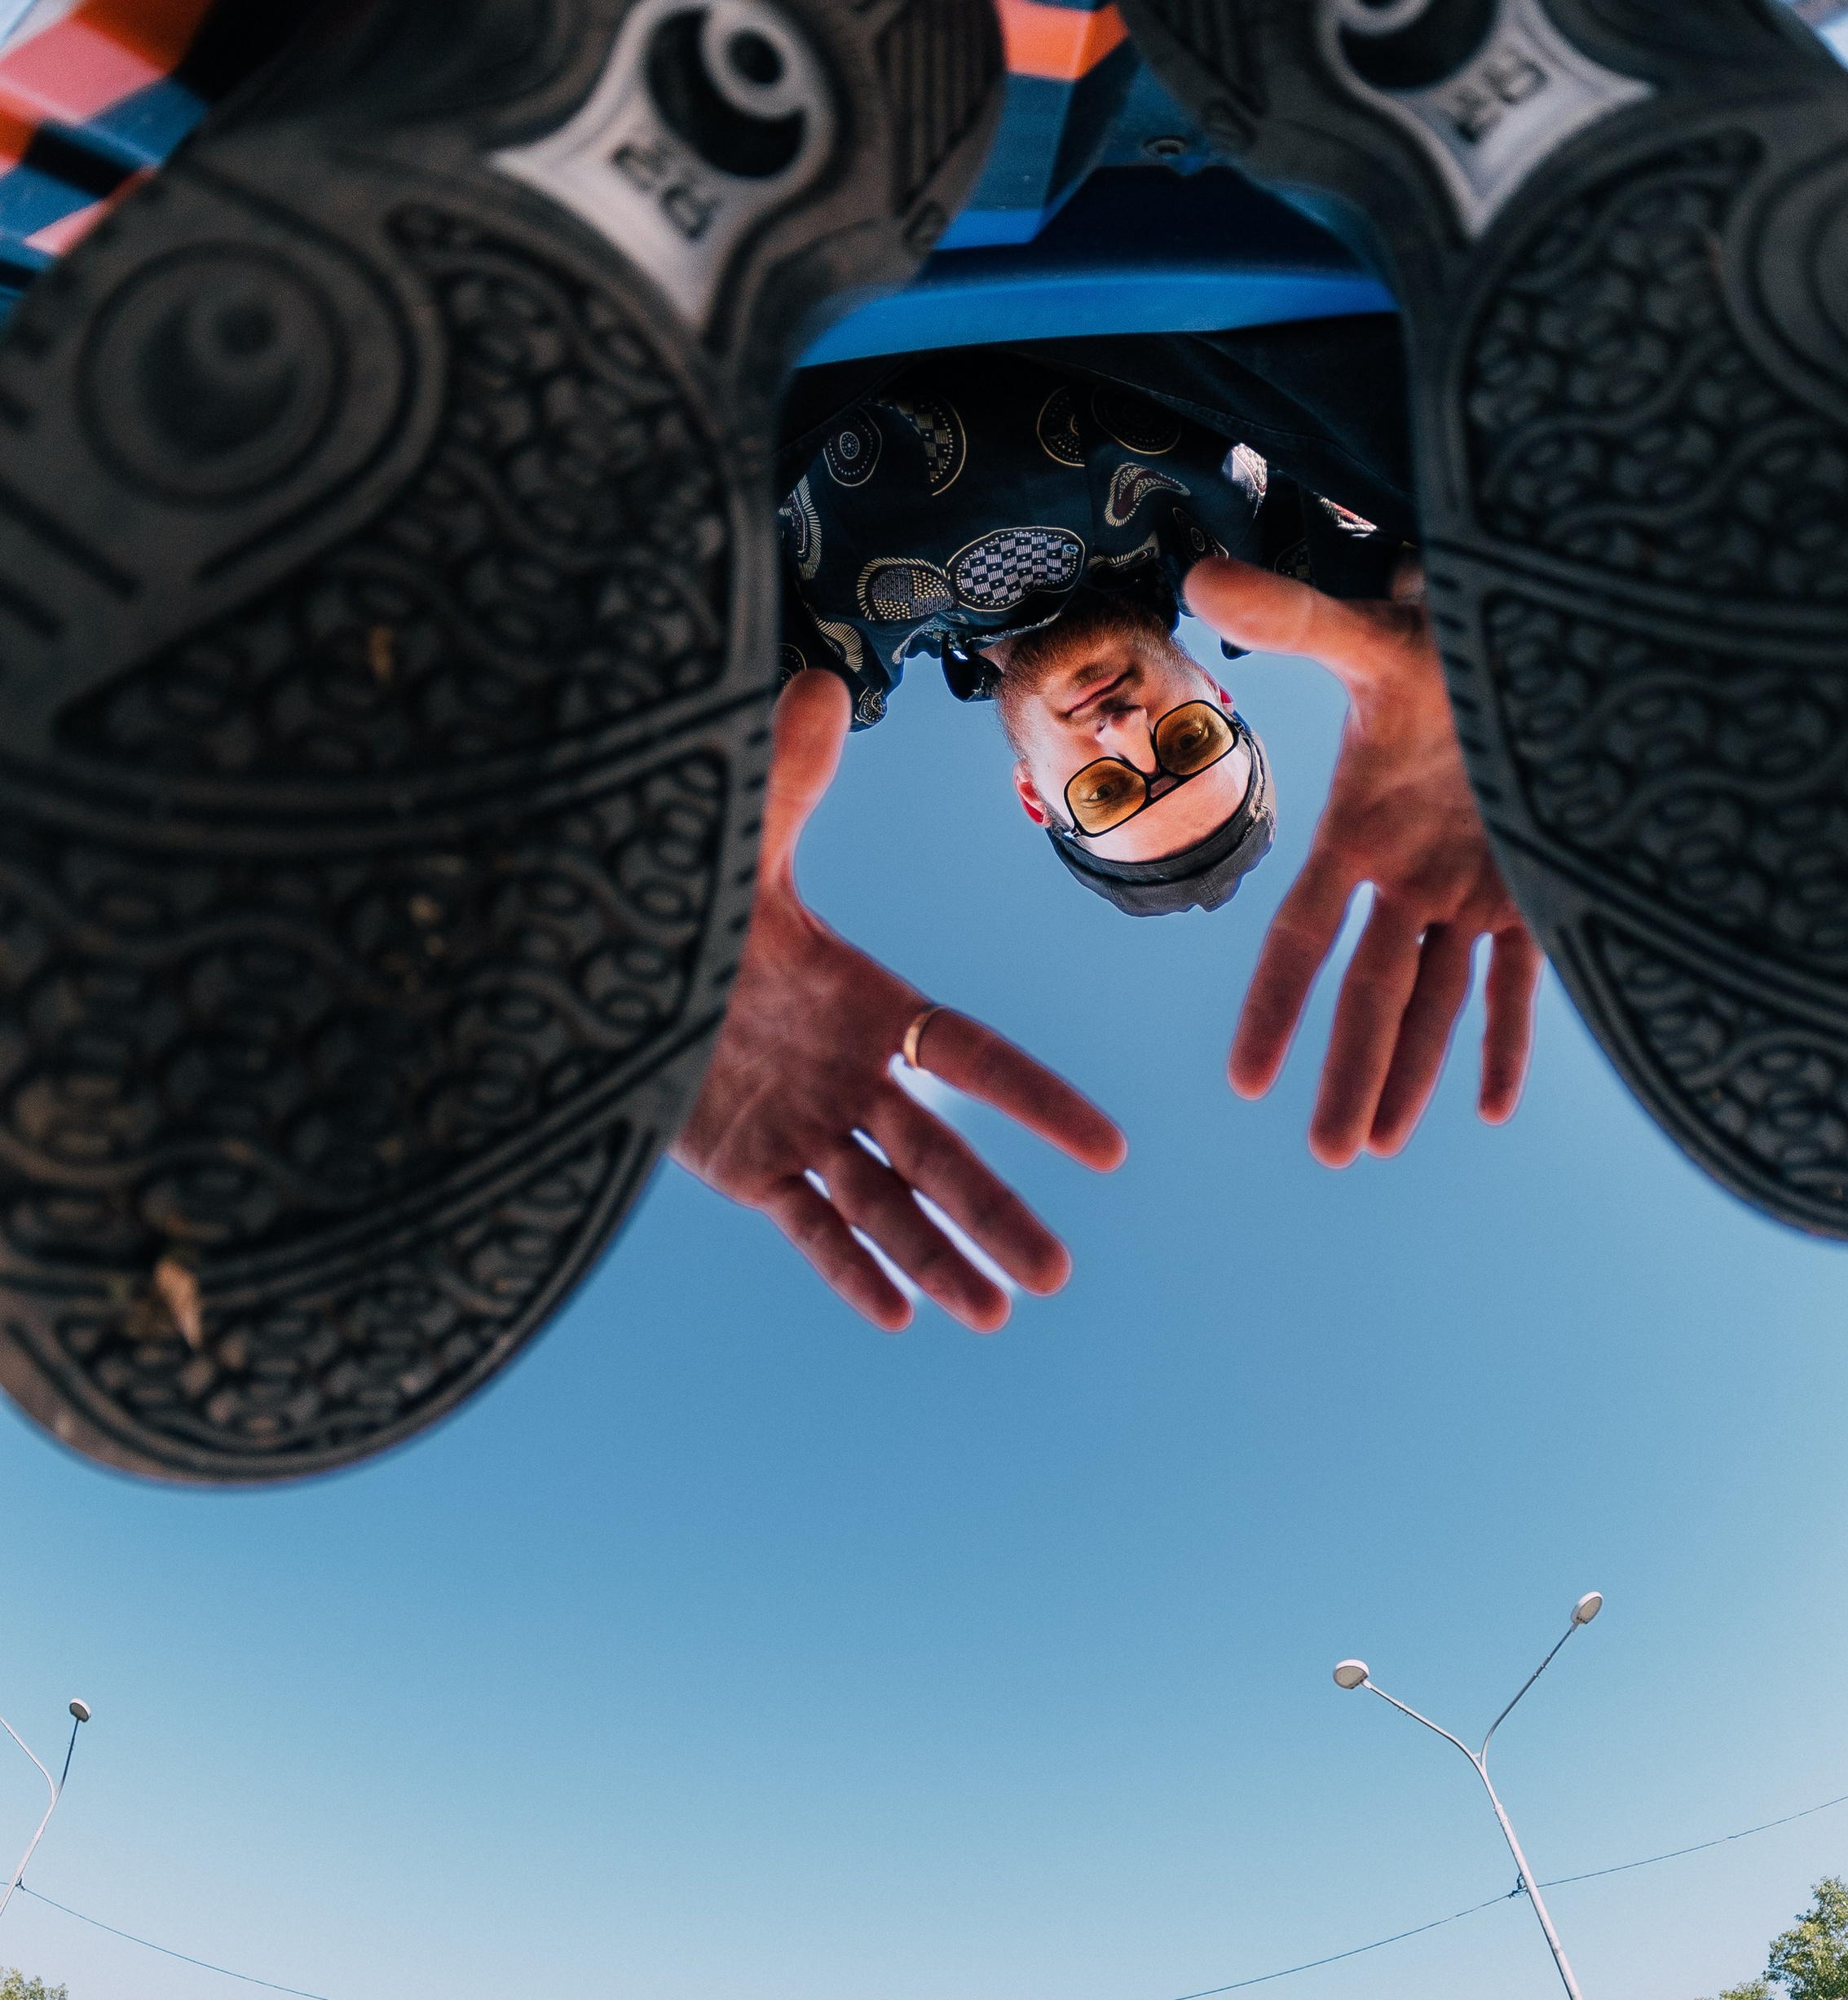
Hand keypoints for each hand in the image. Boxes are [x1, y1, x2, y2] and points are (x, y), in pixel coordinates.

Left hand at [674, 670, 1125, 1328]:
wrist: (586, 960)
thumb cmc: (675, 896)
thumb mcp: (734, 847)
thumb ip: (785, 780)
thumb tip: (817, 682)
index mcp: (869, 1003)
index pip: (973, 1059)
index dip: (1038, 1103)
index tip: (1109, 1149)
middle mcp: (849, 1074)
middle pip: (942, 1157)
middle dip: (999, 1214)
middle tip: (1059, 1273)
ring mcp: (801, 1126)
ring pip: (886, 1205)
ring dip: (939, 1260)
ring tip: (995, 1314)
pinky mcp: (745, 1167)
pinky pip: (809, 1227)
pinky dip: (851, 1270)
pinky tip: (896, 1317)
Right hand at [1184, 555, 1539, 1166]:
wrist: (1524, 635)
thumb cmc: (1441, 634)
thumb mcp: (1371, 635)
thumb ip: (1295, 620)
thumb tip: (1200, 576)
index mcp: (1356, 836)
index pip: (1304, 941)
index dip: (1275, 1010)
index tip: (1248, 1082)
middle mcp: (1404, 878)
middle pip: (1368, 996)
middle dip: (1349, 1074)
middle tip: (1331, 1155)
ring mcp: (1465, 892)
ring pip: (1434, 1004)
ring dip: (1408, 1075)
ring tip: (1376, 1147)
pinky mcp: (1531, 892)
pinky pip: (1517, 983)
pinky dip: (1508, 1042)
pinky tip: (1491, 1108)